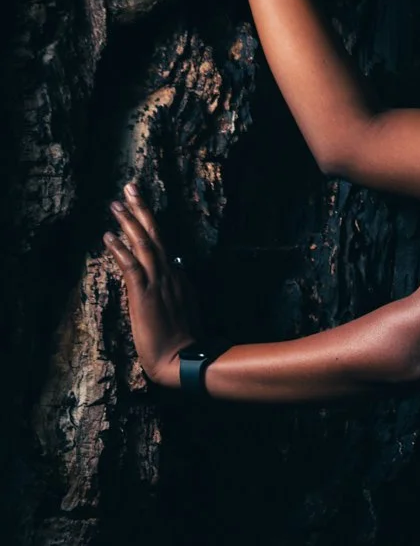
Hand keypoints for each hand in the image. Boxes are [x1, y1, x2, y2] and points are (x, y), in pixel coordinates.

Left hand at [102, 183, 203, 389]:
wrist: (183, 358)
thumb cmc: (182, 340)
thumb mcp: (185, 308)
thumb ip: (179, 288)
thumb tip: (176, 269)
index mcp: (178, 278)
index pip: (163, 245)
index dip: (150, 224)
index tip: (139, 207)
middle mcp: (170, 274)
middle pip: (156, 235)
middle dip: (142, 210)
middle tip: (130, 187)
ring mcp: (158, 283)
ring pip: (144, 245)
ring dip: (129, 223)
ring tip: (116, 204)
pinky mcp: (144, 295)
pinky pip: (131, 266)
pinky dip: (120, 249)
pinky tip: (108, 235)